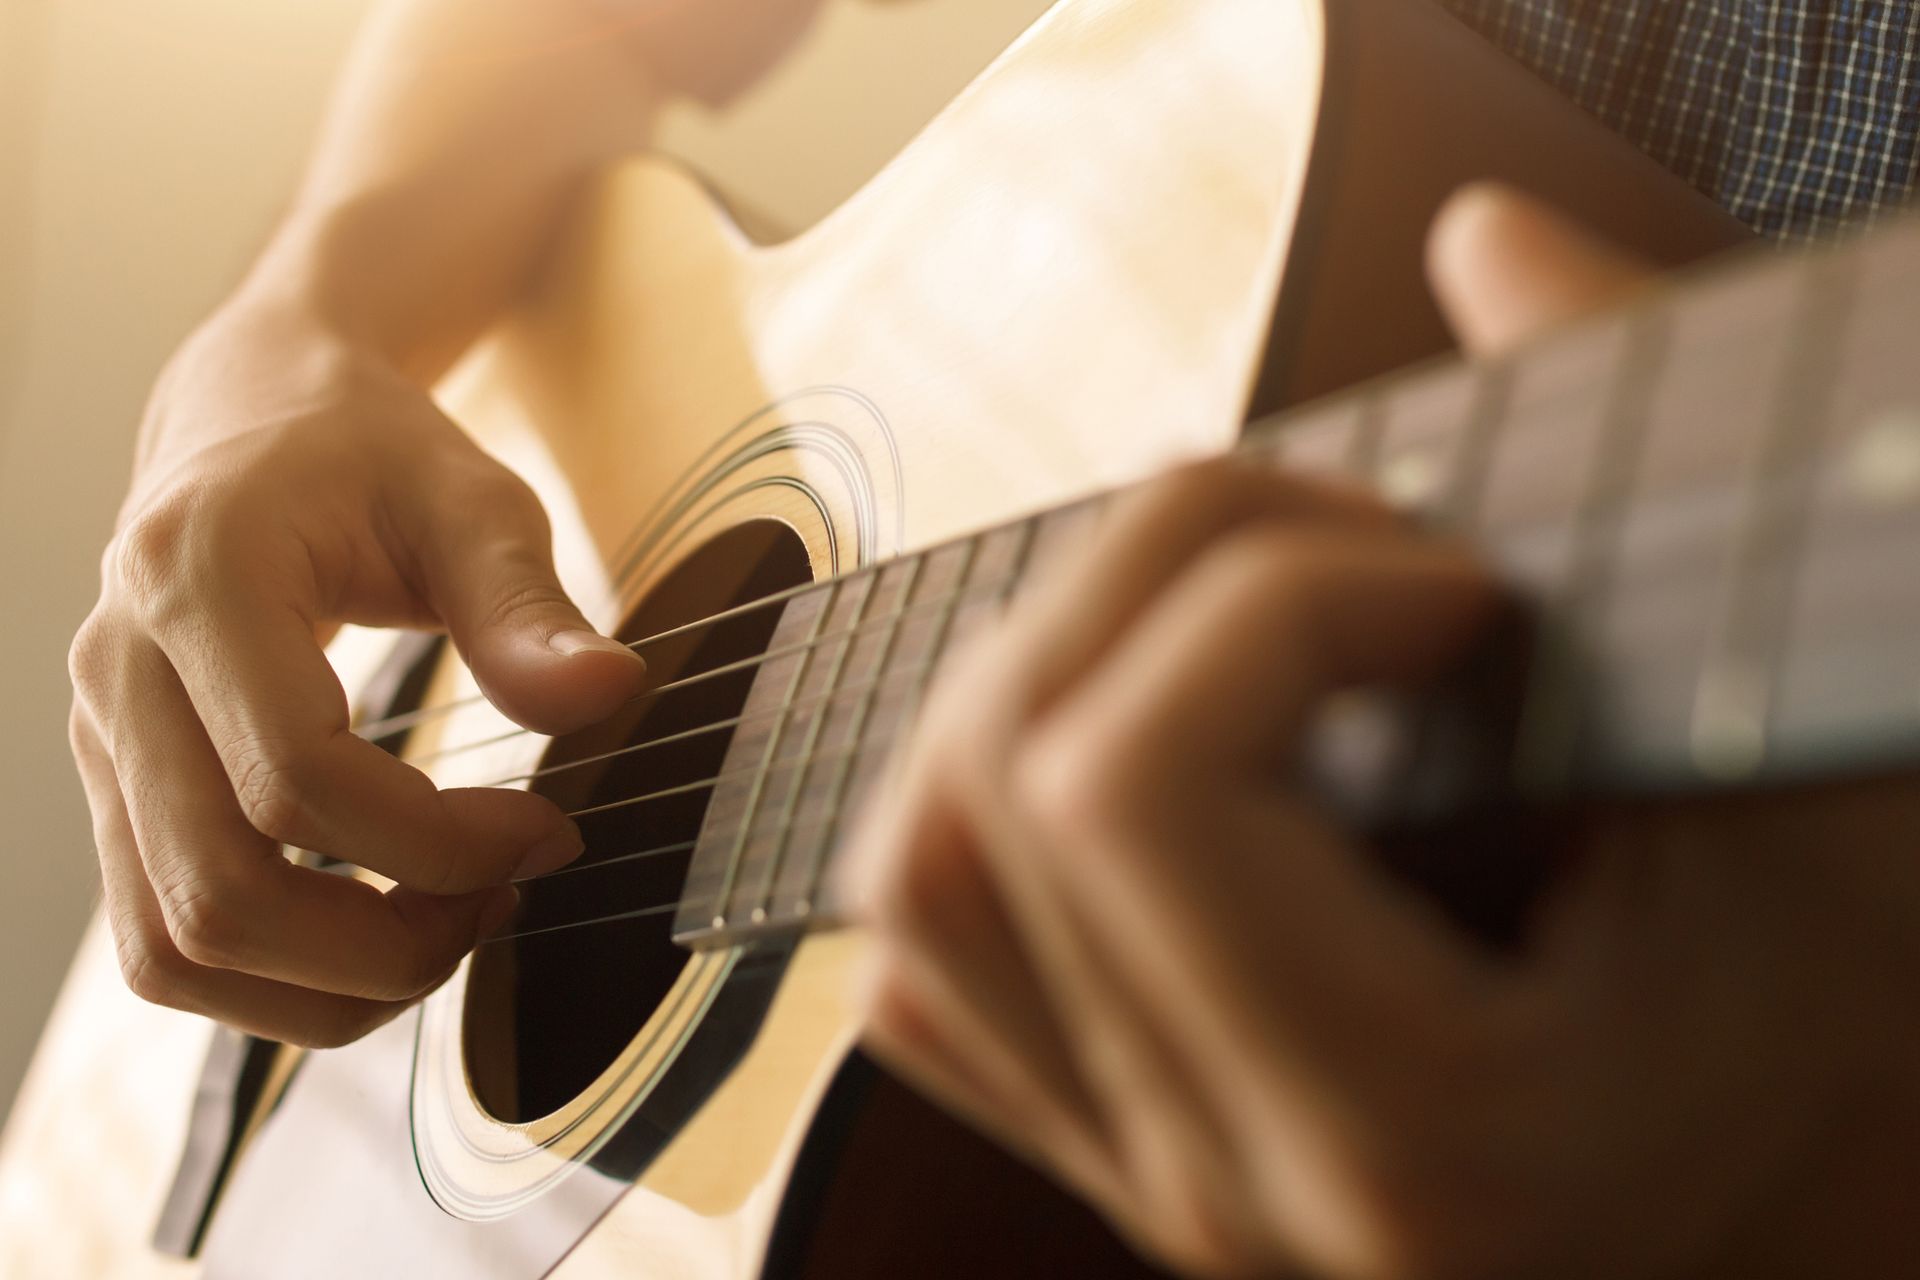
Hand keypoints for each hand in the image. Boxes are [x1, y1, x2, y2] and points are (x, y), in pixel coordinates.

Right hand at [68, 304, 646, 1047]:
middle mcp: (118, 670)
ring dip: (325, 988)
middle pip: (218, 895)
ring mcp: (99, 741)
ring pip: (173, 950)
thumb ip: (528, 603)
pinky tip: (381, 932)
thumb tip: (610, 695)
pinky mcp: (118, 790)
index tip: (549, 832)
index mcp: (198, 577)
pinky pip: (165, 943)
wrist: (252, 418)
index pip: (295, 779)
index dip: (438, 843)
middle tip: (506, 900)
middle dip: (384, 946)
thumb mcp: (471, 498)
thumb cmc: (369, 455)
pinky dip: (276, 981)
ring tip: (449, 929)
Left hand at [843, 187, 1919, 1278]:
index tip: (1464, 588)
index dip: (1277, 596)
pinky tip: (1136, 738)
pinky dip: (982, 801)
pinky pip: (921, 960)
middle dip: (1159, 574)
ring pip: (919, 869)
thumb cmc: (1843, 1019)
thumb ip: (1672, 501)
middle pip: (1005, 786)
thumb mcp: (1818, 771)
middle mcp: (1232, 1184)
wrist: (1804, 1210)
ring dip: (1046, 664)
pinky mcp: (1104, 1143)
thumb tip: (1487, 239)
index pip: (1134, 791)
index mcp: (1415, 1137)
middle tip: (1352, 554)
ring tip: (1236, 622)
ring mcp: (1143, 1175)